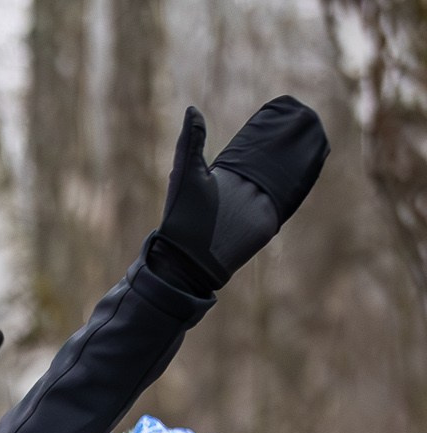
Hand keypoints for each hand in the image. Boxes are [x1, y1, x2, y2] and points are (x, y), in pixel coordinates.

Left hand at [147, 99, 328, 293]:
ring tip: (316, 136)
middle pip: (268, 162)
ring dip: (300, 159)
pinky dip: (304, 180)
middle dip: (286, 144)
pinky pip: (290, 196)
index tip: (278, 115)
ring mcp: (256, 205)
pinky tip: (316, 164)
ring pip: (282, 177)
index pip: (246, 153)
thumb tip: (192, 109)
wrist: (189, 257)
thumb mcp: (186, 173)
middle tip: (305, 118)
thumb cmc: (181, 217)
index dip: (261, 136)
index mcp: (221, 177)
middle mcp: (240, 190)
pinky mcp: (269, 219)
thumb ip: (190, 142)